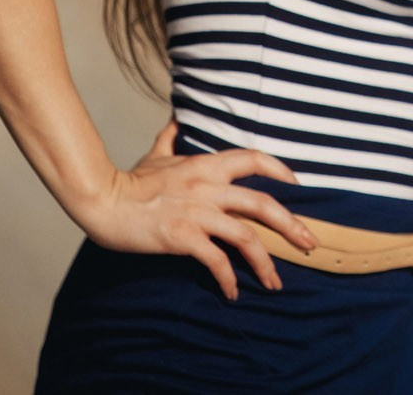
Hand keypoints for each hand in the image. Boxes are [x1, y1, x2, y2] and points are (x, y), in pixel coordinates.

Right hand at [69, 121, 319, 300]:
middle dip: (292, 225)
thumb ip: (171, 137)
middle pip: (263, 203)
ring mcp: (197, 212)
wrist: (101, 200)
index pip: (254, 159)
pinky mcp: (182, 237)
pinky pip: (216, 260)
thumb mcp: (156, 153)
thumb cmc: (130, 180)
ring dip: (266, 263)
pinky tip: (233, 293)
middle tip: (310, 243)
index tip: (298, 186)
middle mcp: (208, 187)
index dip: (281, 170)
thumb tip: (176, 120)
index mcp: (207, 165)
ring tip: (275, 283)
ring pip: (246, 236)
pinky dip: (228, 279)